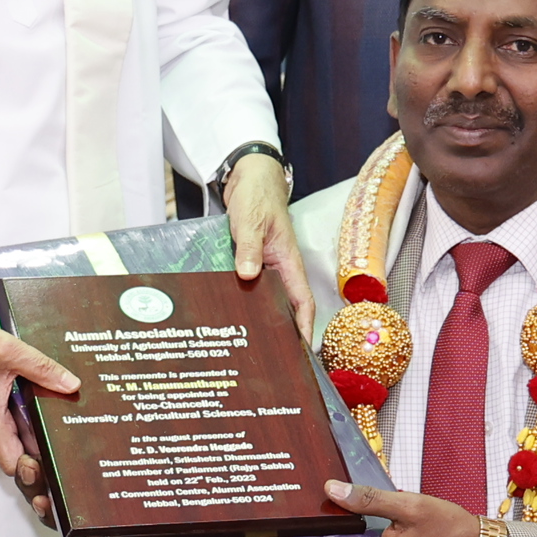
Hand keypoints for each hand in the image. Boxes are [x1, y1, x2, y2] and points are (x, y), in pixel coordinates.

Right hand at [0, 299, 78, 505]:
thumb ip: (43, 369)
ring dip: (28, 426)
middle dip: (39, 442)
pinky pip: (1, 425)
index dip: (36, 467)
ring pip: (10, 437)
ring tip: (48, 409)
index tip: (55, 456)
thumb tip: (70, 384)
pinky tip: (29, 398)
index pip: (15, 465)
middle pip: (17, 452)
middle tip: (61, 427)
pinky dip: (16, 416)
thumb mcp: (10, 350)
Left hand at [223, 154, 316, 338]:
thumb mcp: (249, 221)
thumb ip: (248, 248)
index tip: (301, 351)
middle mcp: (280, 268)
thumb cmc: (256, 195)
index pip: (302, 301)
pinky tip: (232, 315)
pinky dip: (245, 301)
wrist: (249, 177)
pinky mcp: (253, 263)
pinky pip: (251, 288)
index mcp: (289, 261)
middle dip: (282, 332)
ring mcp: (266, 267)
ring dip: (261, 318)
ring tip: (252, 345)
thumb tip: (247, 274)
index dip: (303, 328)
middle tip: (272, 359)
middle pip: (286, 307)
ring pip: (267, 299)